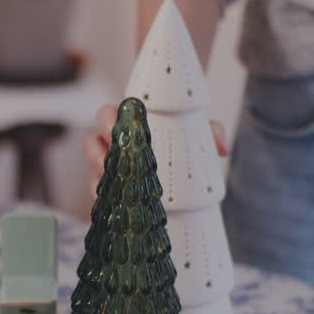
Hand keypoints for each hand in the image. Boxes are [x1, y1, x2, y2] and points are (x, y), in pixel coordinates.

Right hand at [84, 104, 227, 188]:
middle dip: (100, 143)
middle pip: (94, 139)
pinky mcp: (109, 195)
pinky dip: (103, 195)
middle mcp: (116, 148)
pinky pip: (98, 193)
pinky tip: (113, 198)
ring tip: (112, 172)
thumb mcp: (199, 140)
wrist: (187, 191)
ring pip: (93, 167)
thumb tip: (221, 148)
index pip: (110, 115)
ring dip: (99, 168)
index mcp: (133, 129)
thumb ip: (211, 134)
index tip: (121, 124)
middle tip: (115, 148)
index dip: (110, 118)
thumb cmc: (186, 153)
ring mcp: (110, 172)